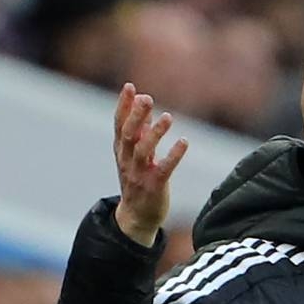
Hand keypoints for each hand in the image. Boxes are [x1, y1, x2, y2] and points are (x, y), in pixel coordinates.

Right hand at [113, 83, 188, 246]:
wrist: (137, 218)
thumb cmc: (138, 182)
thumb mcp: (135, 156)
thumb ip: (140, 133)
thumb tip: (143, 109)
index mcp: (121, 151)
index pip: (119, 125)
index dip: (123, 106)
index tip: (130, 86)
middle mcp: (127, 161)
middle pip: (129, 135)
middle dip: (136, 116)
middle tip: (147, 98)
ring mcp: (139, 174)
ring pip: (143, 151)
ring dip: (155, 133)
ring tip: (168, 117)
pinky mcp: (154, 186)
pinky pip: (163, 169)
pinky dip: (174, 155)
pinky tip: (184, 142)